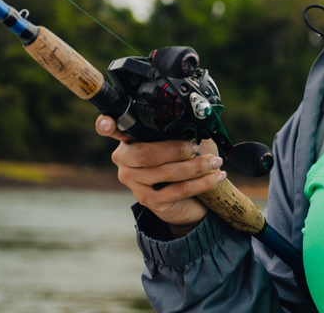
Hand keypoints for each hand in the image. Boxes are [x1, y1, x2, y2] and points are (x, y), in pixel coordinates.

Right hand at [97, 115, 225, 234]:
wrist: (191, 199)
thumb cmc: (185, 163)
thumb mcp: (182, 141)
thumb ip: (180, 130)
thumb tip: (195, 123)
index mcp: (128, 139)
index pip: (111, 129)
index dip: (106, 125)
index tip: (108, 123)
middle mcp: (124, 160)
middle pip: (144, 154)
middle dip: (176, 149)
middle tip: (198, 146)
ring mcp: (133, 182)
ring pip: (164, 172)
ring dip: (195, 167)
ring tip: (215, 162)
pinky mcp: (148, 200)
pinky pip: (177, 190)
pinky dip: (201, 182)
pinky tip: (216, 177)